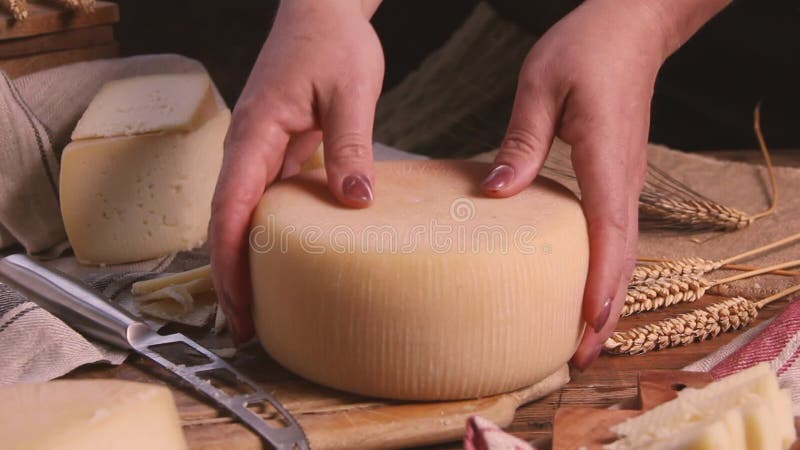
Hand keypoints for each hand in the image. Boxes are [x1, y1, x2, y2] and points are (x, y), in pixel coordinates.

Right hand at [210, 0, 383, 343]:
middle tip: (247, 328)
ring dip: (245, 261)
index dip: (229, 260)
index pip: (231, 206)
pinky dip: (264, 236)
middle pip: (227, 221)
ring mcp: (258, 149)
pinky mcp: (275, 150)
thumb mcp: (350, 92)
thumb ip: (350, 147)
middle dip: (231, 276)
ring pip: (241, 215)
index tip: (238, 303)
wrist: (321, 10)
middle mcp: (247, 146)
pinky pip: (262, 201)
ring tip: (261, 308)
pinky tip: (281, 260)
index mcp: (256, 132)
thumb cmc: (331, 41)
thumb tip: (355, 203)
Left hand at [481, 0, 727, 368]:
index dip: (599, 284)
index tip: (585, 325)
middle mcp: (625, 178)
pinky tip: (582, 288)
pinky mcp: (617, 178)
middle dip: (604, 310)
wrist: (629, 28)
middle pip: (623, 256)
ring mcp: (626, 180)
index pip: (609, 232)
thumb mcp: (541, 85)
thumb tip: (496, 194)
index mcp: (607, 158)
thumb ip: (522, 141)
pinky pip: (614, 233)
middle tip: (578, 356)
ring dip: (606, 297)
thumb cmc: (586, 49)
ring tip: (581, 338)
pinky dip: (604, 270)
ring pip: (623, 250)